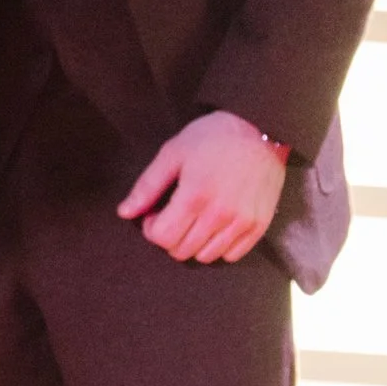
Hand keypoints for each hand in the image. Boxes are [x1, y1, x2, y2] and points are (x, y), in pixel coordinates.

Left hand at [119, 111, 287, 263]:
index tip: (155, 214)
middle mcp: (219, 215)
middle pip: (181, 251)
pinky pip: (232, 255)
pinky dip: (219, 246)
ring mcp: (242, 222)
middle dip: (170, 237)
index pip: (162, 237)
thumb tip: (124, 212)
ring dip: (193, 243)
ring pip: (206, 257)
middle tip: (174, 215)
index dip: (151, 228)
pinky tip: (216, 225)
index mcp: (194, 196)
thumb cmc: (214, 137)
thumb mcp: (173, 153)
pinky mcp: (259, 226)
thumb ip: (147, 186)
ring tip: (195, 219)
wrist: (262, 129)